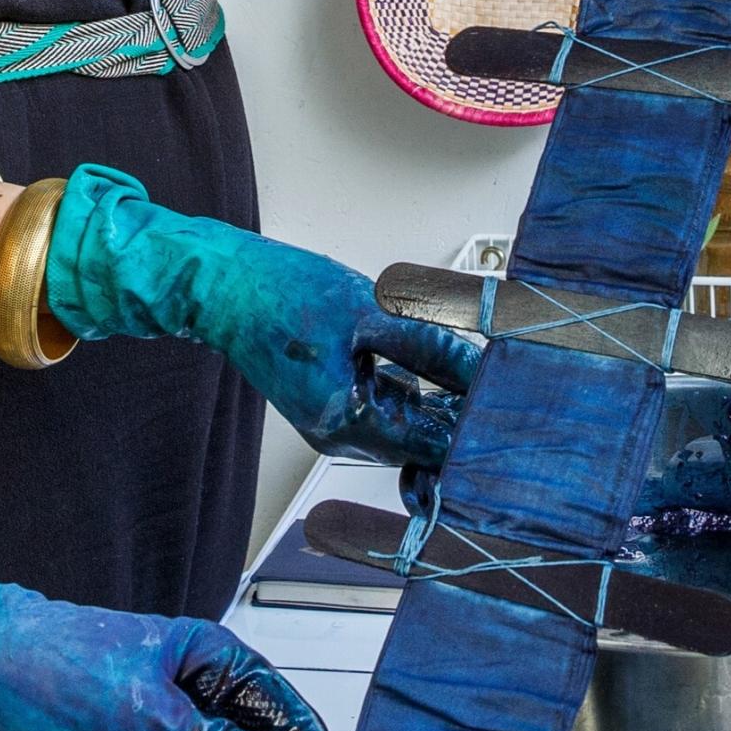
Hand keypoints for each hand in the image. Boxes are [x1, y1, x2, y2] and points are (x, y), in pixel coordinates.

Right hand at [44, 166, 477, 470]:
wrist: (218, 283)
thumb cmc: (277, 293)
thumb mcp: (369, 312)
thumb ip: (431, 346)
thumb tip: (483, 368)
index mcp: (347, 421)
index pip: (434, 447)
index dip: (478, 426)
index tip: (511, 402)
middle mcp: (338, 433)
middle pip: (423, 439)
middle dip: (462, 410)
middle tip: (501, 377)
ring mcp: (331, 419)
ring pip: (407, 421)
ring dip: (439, 396)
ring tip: (466, 359)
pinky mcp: (328, 399)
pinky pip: (385, 403)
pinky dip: (412, 386)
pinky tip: (430, 357)